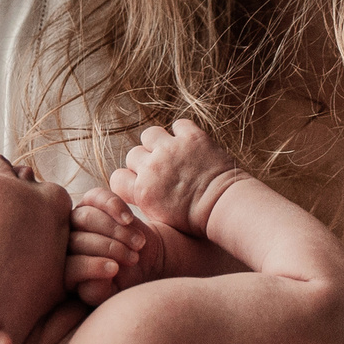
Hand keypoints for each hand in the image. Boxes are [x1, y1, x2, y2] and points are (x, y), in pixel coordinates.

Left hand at [67, 186, 153, 305]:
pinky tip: (128, 219)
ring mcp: (74, 221)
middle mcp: (63, 243)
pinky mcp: (90, 203)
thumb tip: (91, 281)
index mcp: (62, 270)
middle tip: (132, 259)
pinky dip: (114, 206)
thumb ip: (97, 291)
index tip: (115, 270)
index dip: (91, 266)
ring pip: (85, 217)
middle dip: (109, 249)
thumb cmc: (123, 281)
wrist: (142, 260)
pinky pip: (96, 197)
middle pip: (76, 240)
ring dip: (116, 231)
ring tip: (137, 245)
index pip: (68, 266)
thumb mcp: (112, 293)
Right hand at [110, 119, 243, 235]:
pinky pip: (178, 124)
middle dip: (145, 161)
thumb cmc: (196, 219)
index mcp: (143, 191)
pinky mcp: (192, 137)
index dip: (129, 179)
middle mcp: (152, 168)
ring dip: (158, 142)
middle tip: (161, 169)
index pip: (117, 178)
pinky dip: (182, 131)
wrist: (225, 207)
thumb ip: (144, 202)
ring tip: (171, 151)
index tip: (142, 182)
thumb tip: (136, 190)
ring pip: (149, 134)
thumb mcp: (161, 219)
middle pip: (133, 155)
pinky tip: (189, 143)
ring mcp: (171, 149)